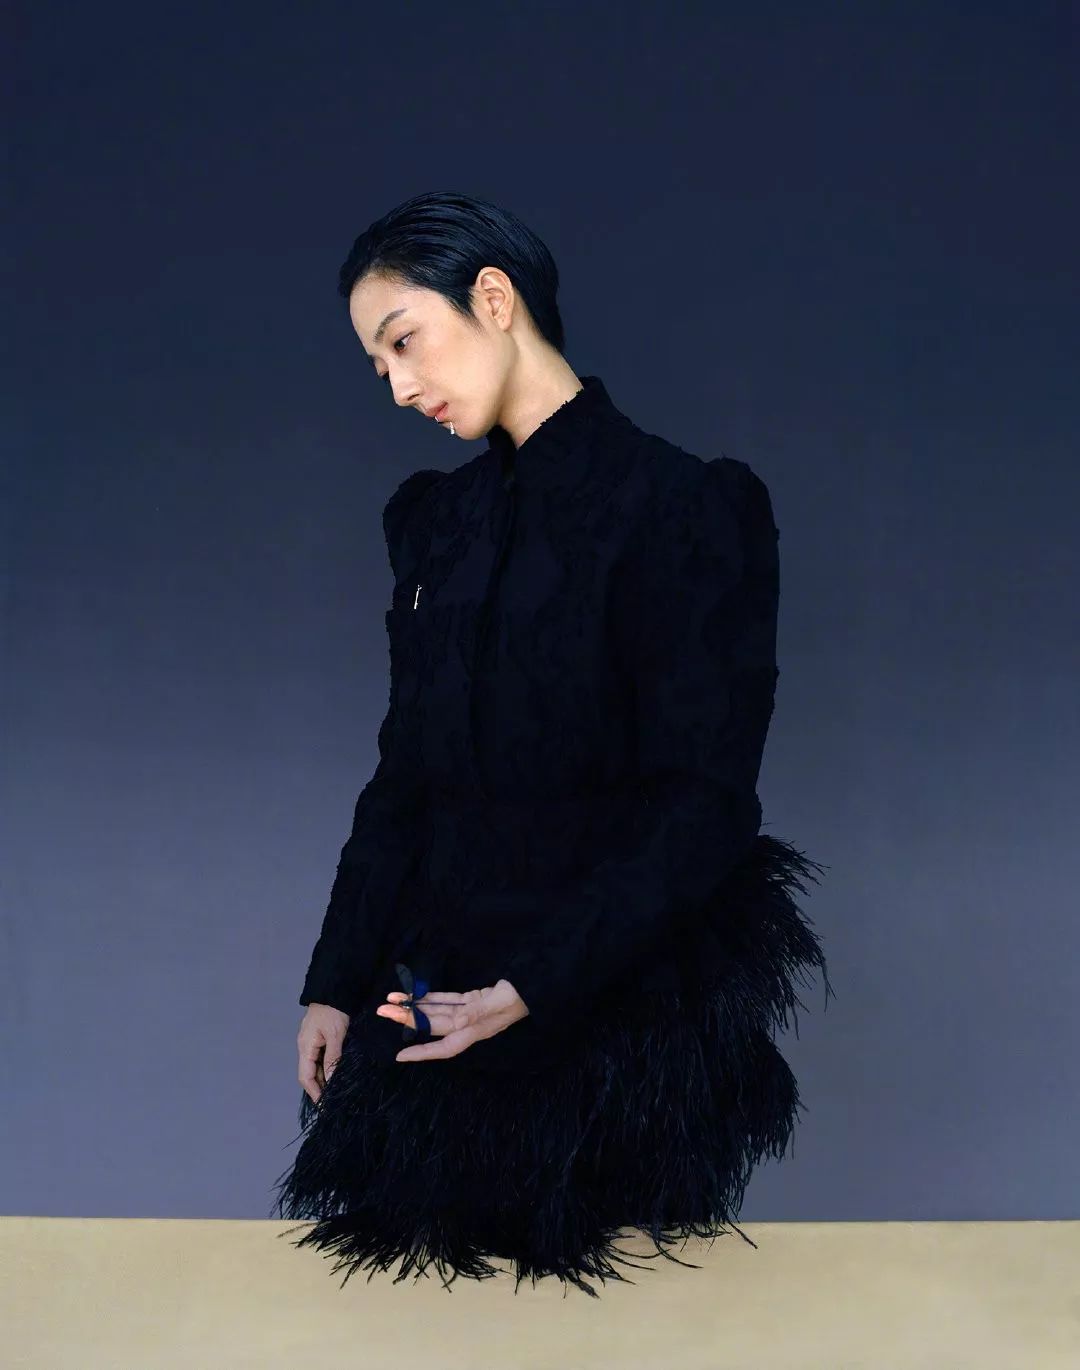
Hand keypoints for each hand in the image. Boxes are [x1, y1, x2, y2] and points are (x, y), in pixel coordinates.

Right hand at [298, 1002, 349, 1103]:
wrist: (334, 989)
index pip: (305, 1077)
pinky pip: (321, 1058)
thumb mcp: (336, 1035)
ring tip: (336, 1092)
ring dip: (324, 1079)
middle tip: (334, 1102)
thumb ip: (333, 1059)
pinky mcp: (320, 1038)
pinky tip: (336, 1074)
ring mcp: (312, 1042)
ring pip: (316, 1067)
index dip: (314, 1093)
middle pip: (309, 1074)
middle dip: (320, 1088)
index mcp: (305, 1047)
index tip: (325, 1106)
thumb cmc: (334, 1011)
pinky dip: (327, 1068)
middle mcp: (305, 1046)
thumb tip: (330, 1082)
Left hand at [376, 978, 529, 1061]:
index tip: (400, 1057)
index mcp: (476, 1029)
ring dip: (414, 1006)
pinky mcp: (471, 1000)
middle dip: (408, 1018)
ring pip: (436, 1011)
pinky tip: (414, 994)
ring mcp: (469, 1012)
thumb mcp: (503, 1002)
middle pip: (433, 1025)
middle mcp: (469, 1024)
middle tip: (382, 1010)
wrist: (536, 983)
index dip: (423, 1052)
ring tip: (391, 1000)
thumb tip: (458, 1023)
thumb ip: (480, 1011)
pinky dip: (430, 998)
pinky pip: (446, 1000)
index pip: (445, 1046)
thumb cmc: (522, 994)